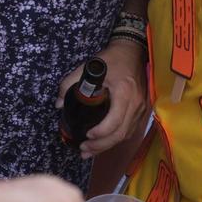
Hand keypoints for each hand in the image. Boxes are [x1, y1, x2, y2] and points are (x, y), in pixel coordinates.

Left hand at [63, 36, 148, 157]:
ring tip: (90, 150)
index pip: (115, 120)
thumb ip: (70, 82)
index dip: (101, 132)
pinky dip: (116, 139)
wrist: (133, 51)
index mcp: (124, 91)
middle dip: (101, 145)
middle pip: (120, 133)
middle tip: (84, 150)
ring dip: (108, 146)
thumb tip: (58, 103)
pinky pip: (130, 130)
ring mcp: (142, 108)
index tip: (86, 135)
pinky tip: (104, 143)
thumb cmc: (112, 59)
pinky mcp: (143, 110)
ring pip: (126, 134)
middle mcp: (136, 103)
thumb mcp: (89, 66)